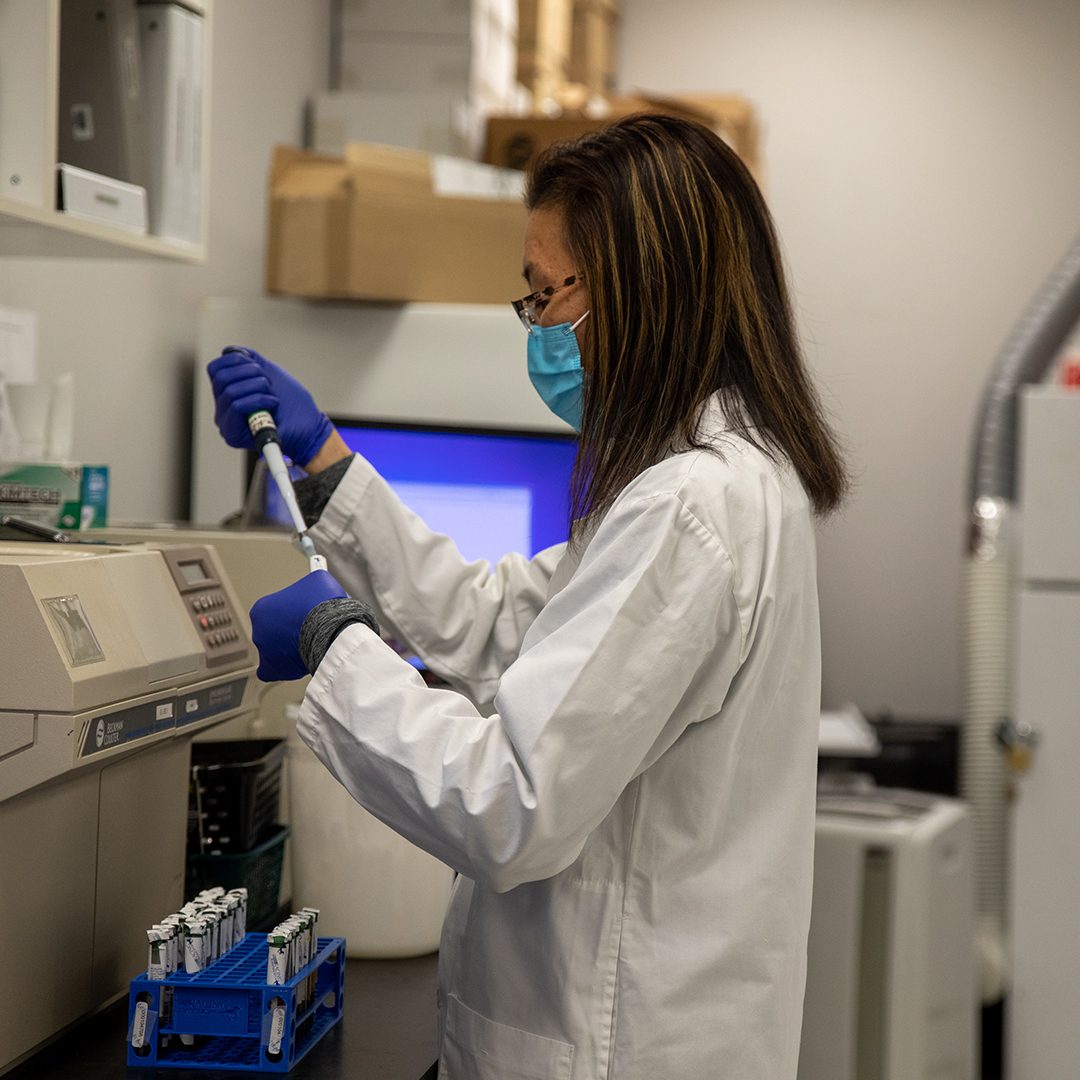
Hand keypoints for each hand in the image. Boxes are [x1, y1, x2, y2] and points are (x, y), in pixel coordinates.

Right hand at [207, 347, 333, 466]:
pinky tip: (273, 405)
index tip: (257, 365)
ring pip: (230, 392)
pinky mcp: (233, 435)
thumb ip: (251, 361)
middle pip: (221, 378)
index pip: (215, 370)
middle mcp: (223, 409)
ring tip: (273, 395)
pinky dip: (259, 400)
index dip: (234, 360)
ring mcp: (227, 423)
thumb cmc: (294, 406)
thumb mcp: (271, 375)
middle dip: (250, 373)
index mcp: (228, 393)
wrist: (310, 429)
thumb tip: (229, 351)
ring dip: (258, 388)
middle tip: (268, 383)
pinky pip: (237, 406)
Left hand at [250, 570, 347, 681]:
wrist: (329, 629)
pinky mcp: (272, 669)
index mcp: (261, 608)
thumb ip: (310, 585)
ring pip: (274, 650)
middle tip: (306, 629)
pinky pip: (272, 670)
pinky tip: (297, 662)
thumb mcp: (318, 581)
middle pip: (272, 631)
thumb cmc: (322, 605)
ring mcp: (264, 651)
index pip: (274, 610)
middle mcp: (258, 630)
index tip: (302, 612)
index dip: (290, 611)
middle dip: (287, 630)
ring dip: (288, 648)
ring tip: (309, 644)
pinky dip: (284, 668)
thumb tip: (315, 586)